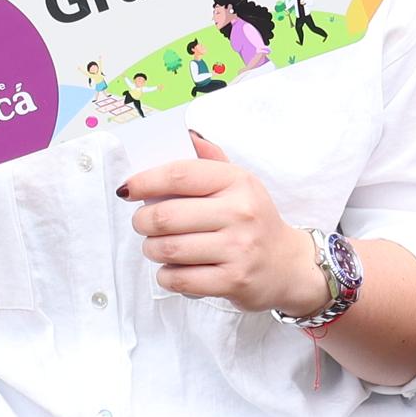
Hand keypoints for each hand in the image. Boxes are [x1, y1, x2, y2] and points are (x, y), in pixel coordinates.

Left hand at [118, 130, 325, 314]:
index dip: (145, 181)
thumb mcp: (239, 183)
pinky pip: (180, 279)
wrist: (288, 265)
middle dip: (142, 221)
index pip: (179, 175)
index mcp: (237, 182)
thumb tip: (185, 136)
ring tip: (156, 247)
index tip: (128, 189)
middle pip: (166, 216)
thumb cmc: (253, 220)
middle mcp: (240, 213)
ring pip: (168, 250)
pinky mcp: (233, 281)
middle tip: (142, 223)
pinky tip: (172, 269)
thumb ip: (210, 160)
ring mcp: (238, 249)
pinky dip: (166, 276)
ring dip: (151, 249)